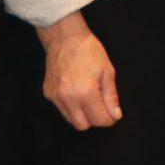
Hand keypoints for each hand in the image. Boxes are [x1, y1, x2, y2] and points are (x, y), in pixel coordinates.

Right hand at [38, 12, 122, 129]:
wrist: (65, 38)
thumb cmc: (89, 51)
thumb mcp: (107, 71)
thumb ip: (111, 96)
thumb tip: (115, 115)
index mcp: (86, 93)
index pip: (99, 119)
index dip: (110, 119)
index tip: (114, 113)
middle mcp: (69, 99)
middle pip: (83, 126)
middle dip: (95, 119)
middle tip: (101, 106)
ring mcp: (56, 97)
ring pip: (70, 119)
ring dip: (82, 115)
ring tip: (88, 97)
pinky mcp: (48, 94)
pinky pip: (61, 109)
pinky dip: (70, 106)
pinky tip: (76, 92)